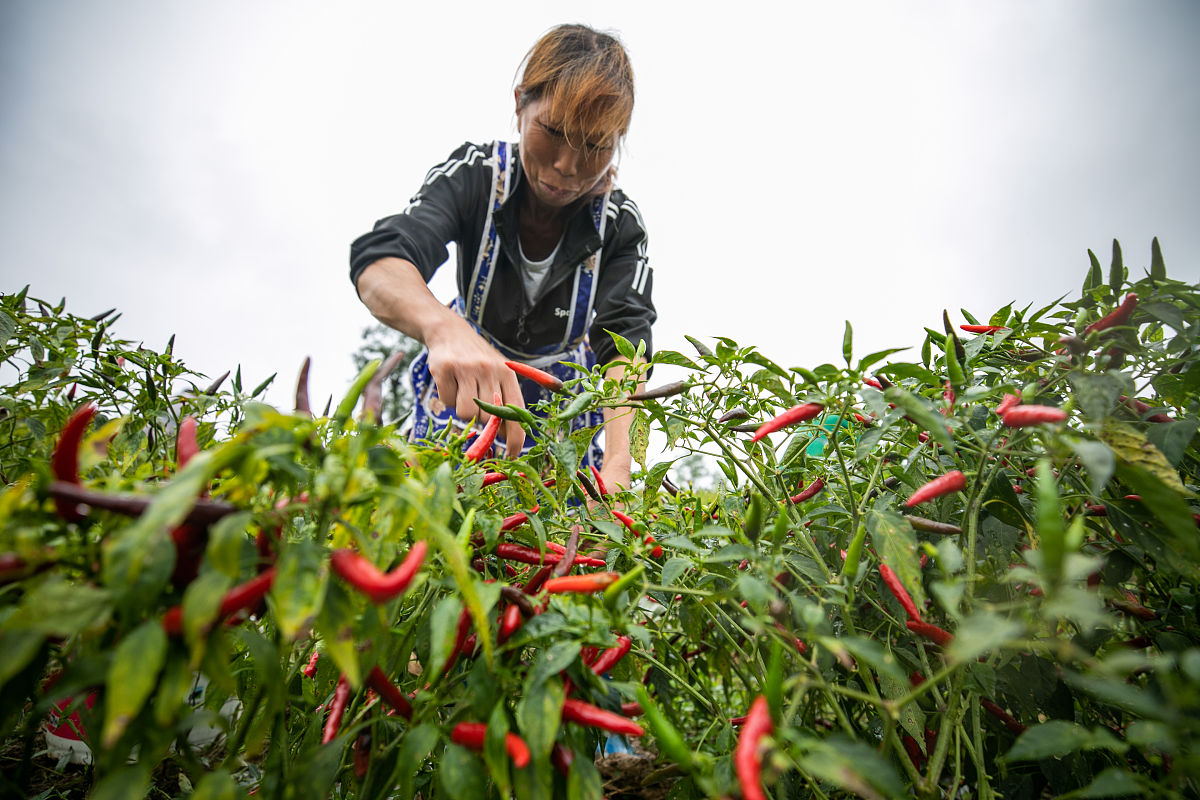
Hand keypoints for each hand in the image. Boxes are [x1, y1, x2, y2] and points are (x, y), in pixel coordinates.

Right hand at [424, 315, 525, 457]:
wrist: (449, 331)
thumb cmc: (476, 360)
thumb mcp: (497, 374)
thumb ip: (503, 401)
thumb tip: (504, 437)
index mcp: (507, 374)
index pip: (516, 413)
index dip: (515, 439)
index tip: (511, 456)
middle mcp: (490, 370)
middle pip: (487, 418)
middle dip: (480, 419)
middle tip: (474, 403)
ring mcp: (467, 369)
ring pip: (466, 413)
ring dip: (462, 409)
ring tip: (462, 391)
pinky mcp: (445, 368)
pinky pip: (447, 401)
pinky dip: (447, 398)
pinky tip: (450, 382)